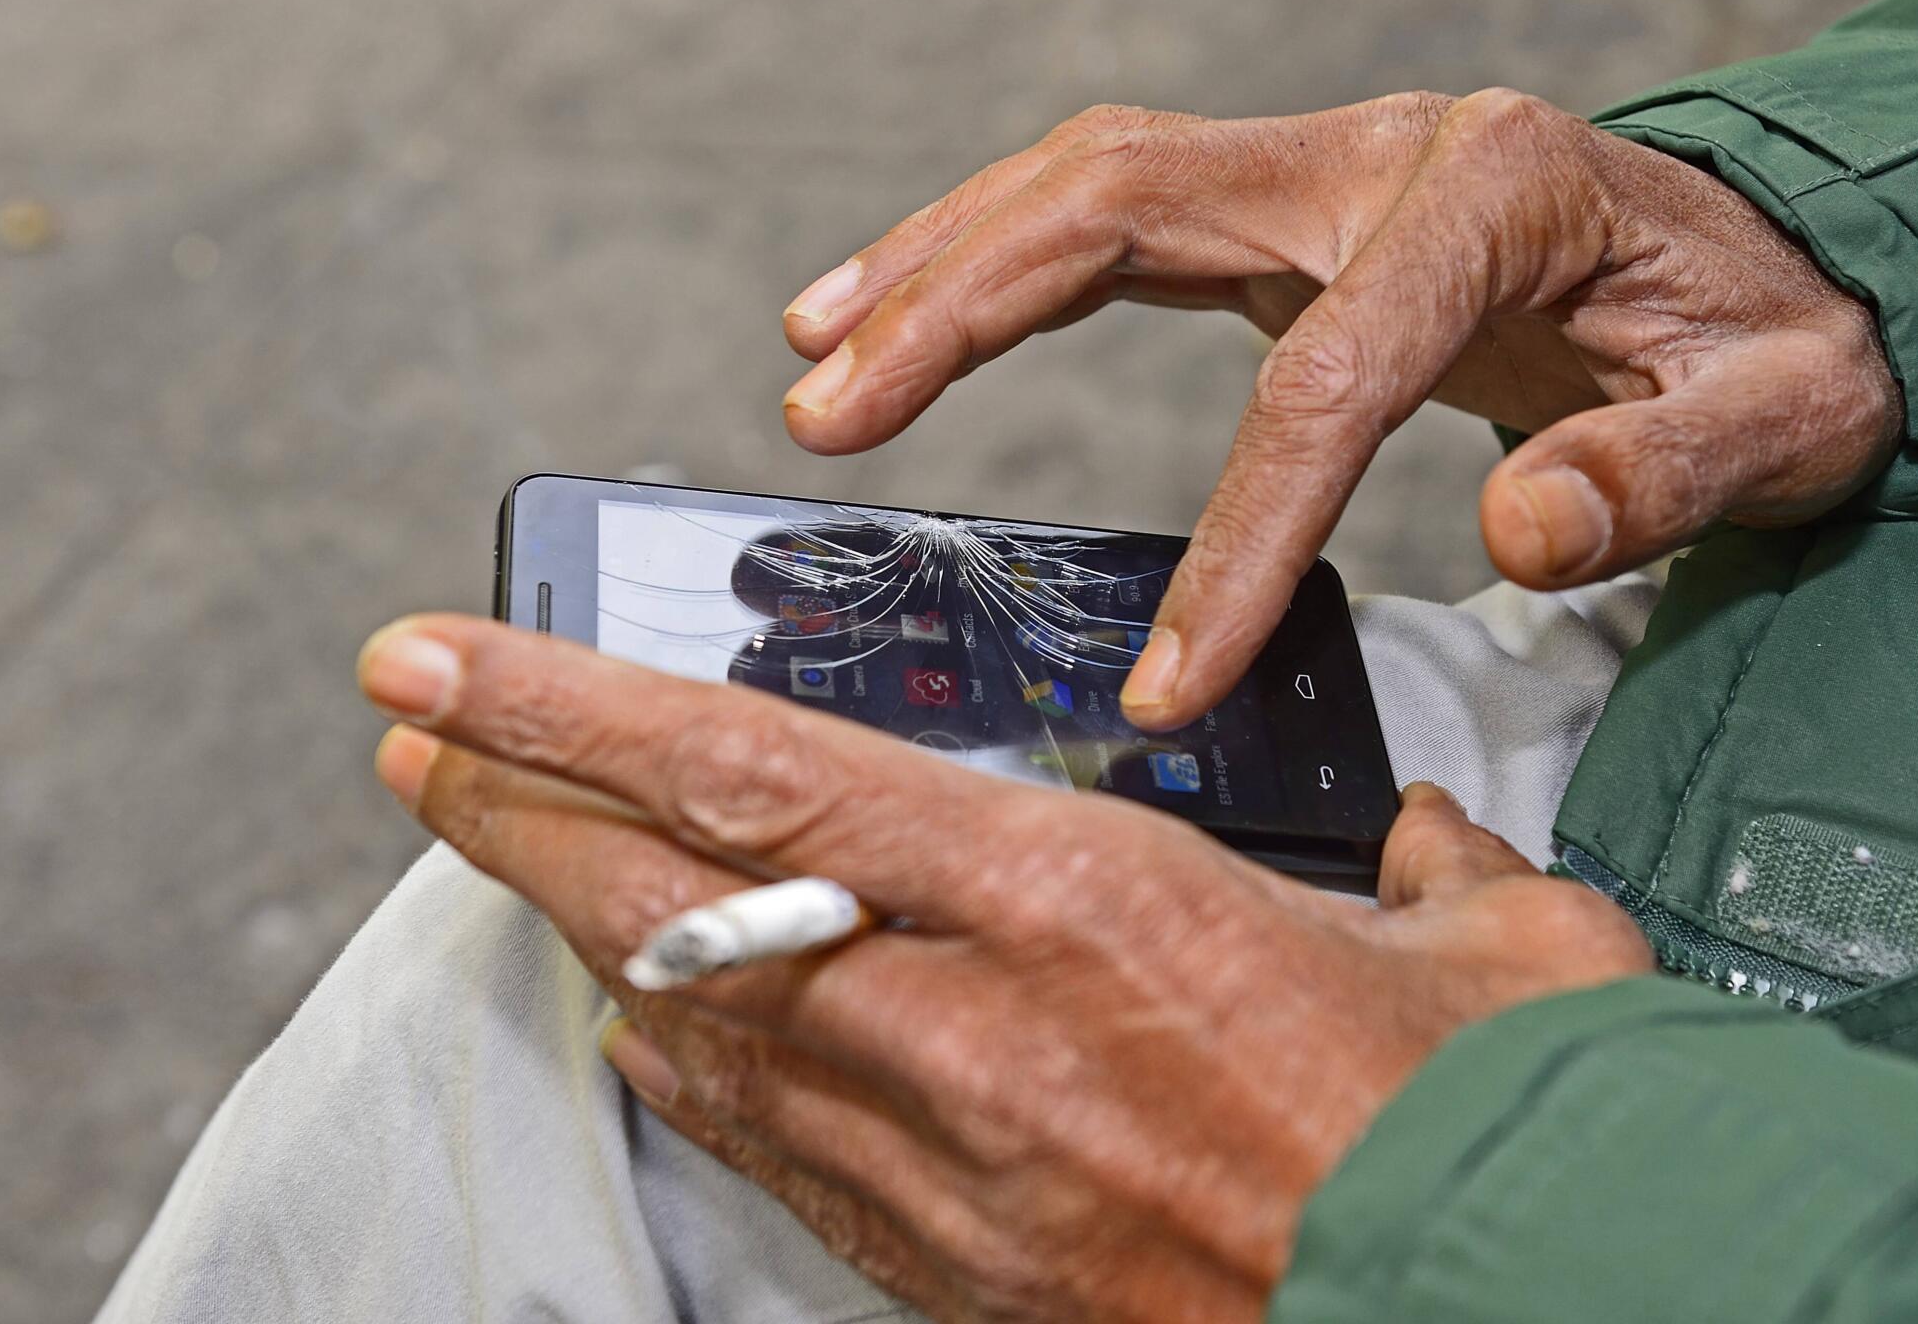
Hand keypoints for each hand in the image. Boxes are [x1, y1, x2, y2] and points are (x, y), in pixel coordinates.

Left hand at [359, 615, 1654, 1322]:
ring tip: (517, 852)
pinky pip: (773, 1152)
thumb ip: (1434, 865)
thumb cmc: (1494, 1157)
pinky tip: (662, 1026)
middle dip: (514, 805)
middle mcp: (973, 1031)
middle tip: (414, 733)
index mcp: (1082, 905)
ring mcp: (945, 1170)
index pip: (752, 777)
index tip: (442, 655)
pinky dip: (698, 1068)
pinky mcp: (956, 1277)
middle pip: (664, 905)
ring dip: (589, 934)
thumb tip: (1421, 844)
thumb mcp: (1502, 952)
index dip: (566, 709)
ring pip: (692, 1031)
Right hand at [777, 93, 1900, 725]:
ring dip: (943, 261)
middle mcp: (1388, 150)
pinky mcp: (1299, 206)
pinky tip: (907, 310)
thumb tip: (1518, 533)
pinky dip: (997, 257)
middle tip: (833, 411)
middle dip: (968, 304)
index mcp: (1500, 192)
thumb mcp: (1788, 415)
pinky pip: (1116, 213)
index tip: (1172, 679)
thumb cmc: (1790, 342)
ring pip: (1091, 182)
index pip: (1325, 371)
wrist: (1804, 262)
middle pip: (1128, 197)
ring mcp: (1332, 165)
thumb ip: (1665, 473)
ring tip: (819, 354)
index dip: (1240, 532)